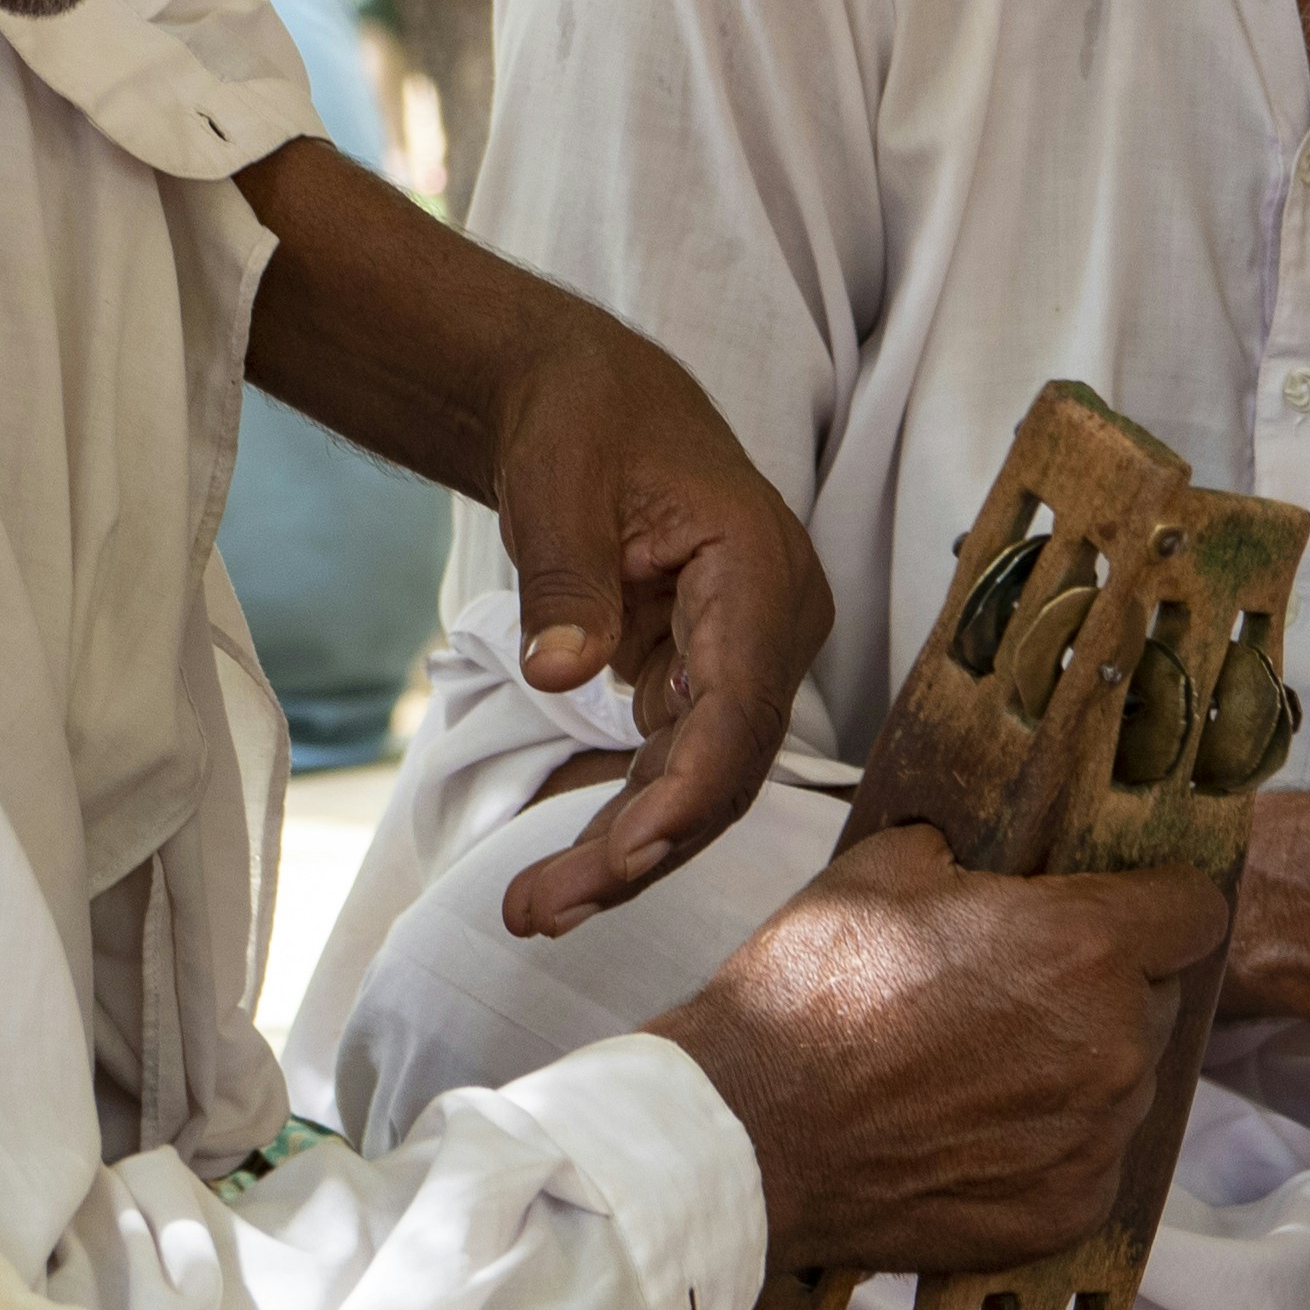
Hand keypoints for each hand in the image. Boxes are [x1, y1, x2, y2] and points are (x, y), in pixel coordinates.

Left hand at [488, 309, 834, 936]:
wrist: (591, 398)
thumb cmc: (583, 421)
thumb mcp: (556, 482)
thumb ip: (565, 578)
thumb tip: (561, 674)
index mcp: (760, 565)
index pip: (741, 703)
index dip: (689, 790)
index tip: (625, 855)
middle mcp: (776, 622)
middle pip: (728, 763)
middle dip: (644, 847)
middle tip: (541, 910)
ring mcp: (747, 657)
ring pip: (705, 781)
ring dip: (629, 852)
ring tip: (533, 911)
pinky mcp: (708, 680)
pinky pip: (677, 768)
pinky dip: (626, 820)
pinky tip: (565, 874)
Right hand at [650, 825, 1229, 1277]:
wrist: (750, 1132)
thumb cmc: (812, 992)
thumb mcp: (890, 867)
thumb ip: (977, 859)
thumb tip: (994, 868)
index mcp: (1087, 946)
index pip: (1196, 911)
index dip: (1156, 904)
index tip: (1118, 911)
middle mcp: (1113, 1044)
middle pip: (1156, 997)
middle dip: (1105, 986)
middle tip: (1018, 991)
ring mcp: (1094, 1137)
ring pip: (1123, 1080)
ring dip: (1078, 1066)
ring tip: (984, 1067)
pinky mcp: (1066, 1210)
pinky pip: (1090, 1157)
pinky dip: (1050, 1143)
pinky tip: (975, 1130)